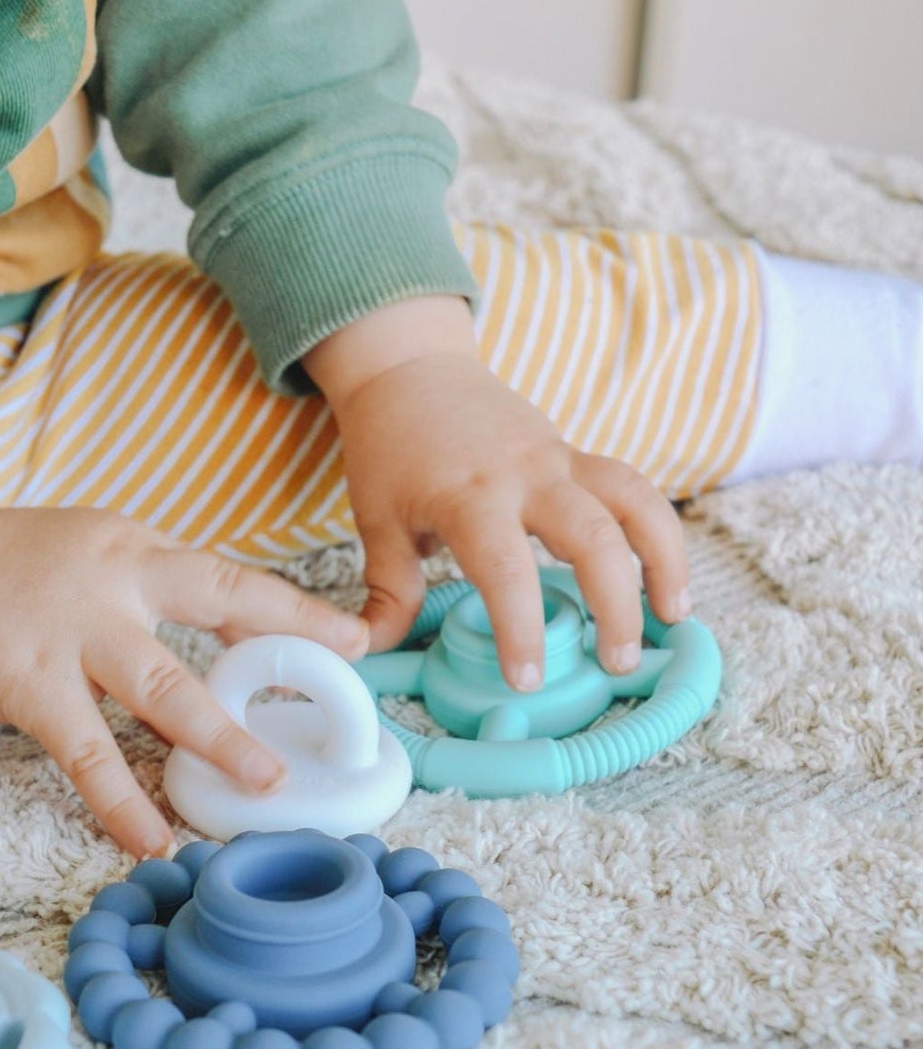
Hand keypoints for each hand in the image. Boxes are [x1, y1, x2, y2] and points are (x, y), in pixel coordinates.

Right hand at [0, 506, 368, 858]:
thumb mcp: (96, 550)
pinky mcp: (31, 684)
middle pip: (215, 608)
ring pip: (161, 689)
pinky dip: (121, 801)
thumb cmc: (11, 564)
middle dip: (280, 655)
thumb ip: (156, 588)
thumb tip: (236, 635)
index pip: (228, 578)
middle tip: (338, 701)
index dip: (293, 610)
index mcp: (136, 549)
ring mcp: (73, 633)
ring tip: (265, 784)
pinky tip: (151, 840)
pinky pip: (87, 753)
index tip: (352, 641)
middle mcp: (115, 582)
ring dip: (218, 738)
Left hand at [305, 296, 690, 688]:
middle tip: (617, 664)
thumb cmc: (391, 450)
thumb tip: (374, 648)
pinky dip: (656, 532)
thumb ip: (387, 589)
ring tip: (673, 618)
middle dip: (615, 605)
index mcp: (470, 497)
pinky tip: (663, 579)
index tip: (527, 679)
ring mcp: (559, 459)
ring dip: (664, 561)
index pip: (506, 572)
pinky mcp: (576, 454)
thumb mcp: (377, 520)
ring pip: (635, 502)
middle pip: (594, 537)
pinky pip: (633, 489)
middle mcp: (526, 475)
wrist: (411, 369)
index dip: (521, 629)